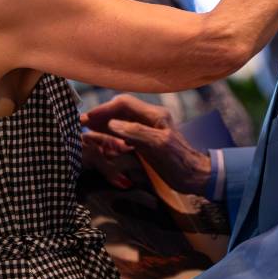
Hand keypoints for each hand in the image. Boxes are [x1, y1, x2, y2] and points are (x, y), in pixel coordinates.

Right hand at [82, 95, 210, 195]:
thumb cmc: (180, 161)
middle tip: (82, 124)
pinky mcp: (146, 142)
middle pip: (120, 111)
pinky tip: (104, 143)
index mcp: (154, 114)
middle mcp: (150, 118)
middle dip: (101, 116)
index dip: (104, 109)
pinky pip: (125, 134)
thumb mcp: (158, 145)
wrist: (195, 175)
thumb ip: (136, 132)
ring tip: (88, 132)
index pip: (123, 103)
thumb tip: (111, 124)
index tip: (87, 118)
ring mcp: (148, 130)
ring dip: (105, 126)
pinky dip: (112, 136)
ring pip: (121, 122)